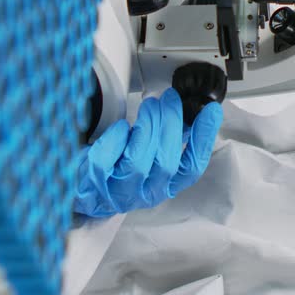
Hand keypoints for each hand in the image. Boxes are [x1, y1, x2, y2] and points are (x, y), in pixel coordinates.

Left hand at [75, 88, 222, 216]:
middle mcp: (147, 194)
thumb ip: (172, 136)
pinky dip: (116, 138)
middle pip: (166, 163)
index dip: (203, 139)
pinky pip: (107, 160)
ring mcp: (120, 193)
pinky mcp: (95, 185)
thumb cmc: (120, 166)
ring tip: (149, 106)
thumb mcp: (152, 153)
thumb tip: (191, 110)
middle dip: (170, 125)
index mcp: (166, 186)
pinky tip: (121, 127)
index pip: (192, 167)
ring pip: (139, 162)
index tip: (211, 112)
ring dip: (147, 127)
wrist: (83, 186)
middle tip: (169, 100)